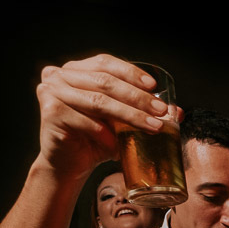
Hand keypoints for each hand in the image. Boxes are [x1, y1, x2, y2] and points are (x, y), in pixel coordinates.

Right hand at [35, 54, 169, 182]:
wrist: (68, 164)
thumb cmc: (95, 139)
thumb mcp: (121, 121)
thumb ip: (142, 111)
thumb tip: (178, 112)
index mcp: (76, 69)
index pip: (106, 63)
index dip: (131, 73)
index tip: (154, 87)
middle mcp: (59, 75)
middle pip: (105, 82)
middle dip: (138, 98)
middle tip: (161, 112)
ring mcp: (51, 91)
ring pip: (99, 101)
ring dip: (130, 115)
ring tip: (153, 127)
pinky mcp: (50, 112)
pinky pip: (86, 122)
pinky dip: (106, 134)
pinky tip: (118, 146)